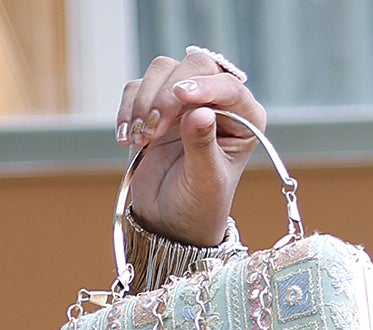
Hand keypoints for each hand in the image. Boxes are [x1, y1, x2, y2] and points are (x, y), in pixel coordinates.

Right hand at [114, 47, 256, 247]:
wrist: (170, 221)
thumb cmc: (199, 205)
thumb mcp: (205, 180)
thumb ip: (202, 145)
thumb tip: (200, 113)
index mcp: (245, 119)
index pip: (228, 85)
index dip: (204, 85)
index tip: (181, 94)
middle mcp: (218, 101)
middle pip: (193, 65)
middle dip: (167, 95)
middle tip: (153, 130)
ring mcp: (185, 99)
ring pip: (162, 71)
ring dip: (144, 103)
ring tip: (141, 140)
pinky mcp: (157, 103)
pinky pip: (137, 87)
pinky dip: (128, 110)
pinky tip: (129, 140)